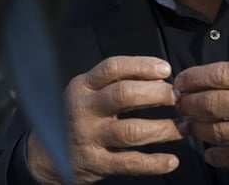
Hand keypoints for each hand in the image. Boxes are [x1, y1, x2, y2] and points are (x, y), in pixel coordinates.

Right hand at [26, 56, 182, 183]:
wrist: (46, 155)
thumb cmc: (77, 118)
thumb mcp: (89, 95)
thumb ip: (118, 86)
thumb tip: (160, 81)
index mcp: (82, 86)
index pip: (113, 68)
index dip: (142, 66)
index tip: (166, 70)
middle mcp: (83, 109)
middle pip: (124, 95)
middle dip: (157, 94)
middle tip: (176, 98)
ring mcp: (88, 137)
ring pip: (131, 130)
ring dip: (163, 129)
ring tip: (182, 128)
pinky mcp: (95, 163)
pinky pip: (129, 163)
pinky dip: (154, 163)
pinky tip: (172, 160)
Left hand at [173, 37, 228, 173]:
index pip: (218, 74)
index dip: (192, 78)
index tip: (179, 81)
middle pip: (211, 103)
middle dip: (187, 103)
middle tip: (178, 103)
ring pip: (216, 131)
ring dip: (196, 128)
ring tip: (189, 124)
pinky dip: (215, 155)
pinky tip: (209, 150)